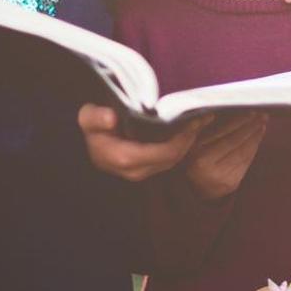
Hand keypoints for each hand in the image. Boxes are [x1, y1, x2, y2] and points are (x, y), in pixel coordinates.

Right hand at [77, 103, 209, 180]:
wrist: (88, 139)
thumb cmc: (91, 125)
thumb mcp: (87, 117)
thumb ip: (96, 117)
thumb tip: (110, 118)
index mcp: (124, 158)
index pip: (164, 152)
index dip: (182, 138)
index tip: (194, 120)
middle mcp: (134, 171)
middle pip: (172, 157)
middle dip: (189, 139)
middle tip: (202, 118)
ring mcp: (140, 173)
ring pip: (173, 161)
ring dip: (187, 143)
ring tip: (198, 122)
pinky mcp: (145, 170)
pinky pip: (168, 160)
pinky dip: (180, 146)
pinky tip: (187, 131)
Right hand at [185, 111, 268, 199]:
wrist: (193, 189)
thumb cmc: (193, 159)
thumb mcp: (192, 144)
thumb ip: (204, 129)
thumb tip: (220, 114)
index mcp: (199, 156)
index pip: (224, 135)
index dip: (239, 123)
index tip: (251, 113)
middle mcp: (210, 168)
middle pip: (236, 144)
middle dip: (251, 128)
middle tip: (263, 116)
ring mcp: (222, 177)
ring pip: (243, 154)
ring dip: (255, 138)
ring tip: (262, 126)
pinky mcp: (231, 184)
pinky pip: (245, 163)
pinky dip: (252, 150)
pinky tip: (257, 140)